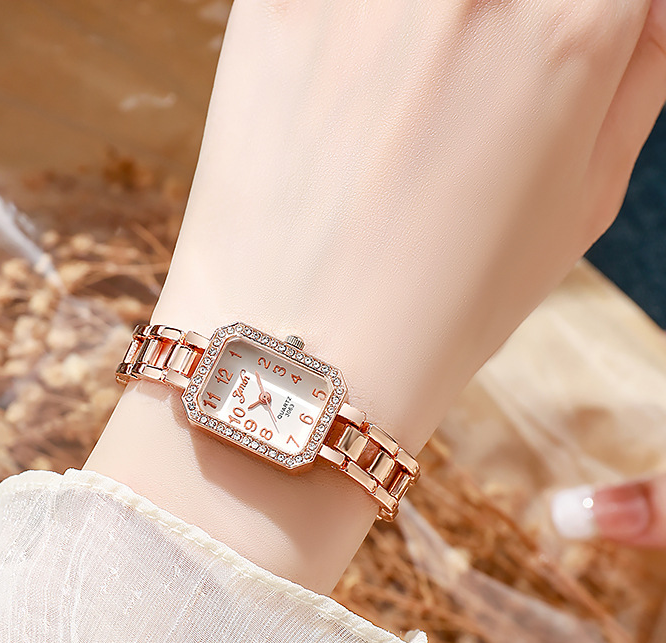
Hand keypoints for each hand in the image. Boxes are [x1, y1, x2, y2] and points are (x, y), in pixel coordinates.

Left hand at [88, 0, 665, 592]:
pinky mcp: (269, 8)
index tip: (554, 55)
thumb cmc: (446, 304)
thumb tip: (643, 6)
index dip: (584, 18)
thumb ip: (636, 70)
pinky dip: (347, 34)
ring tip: (399, 110)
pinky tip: (342, 105)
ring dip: (417, 36)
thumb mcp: (582, 204)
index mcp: (565, 27)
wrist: (301, 352)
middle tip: (472, 98)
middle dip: (501, 28)